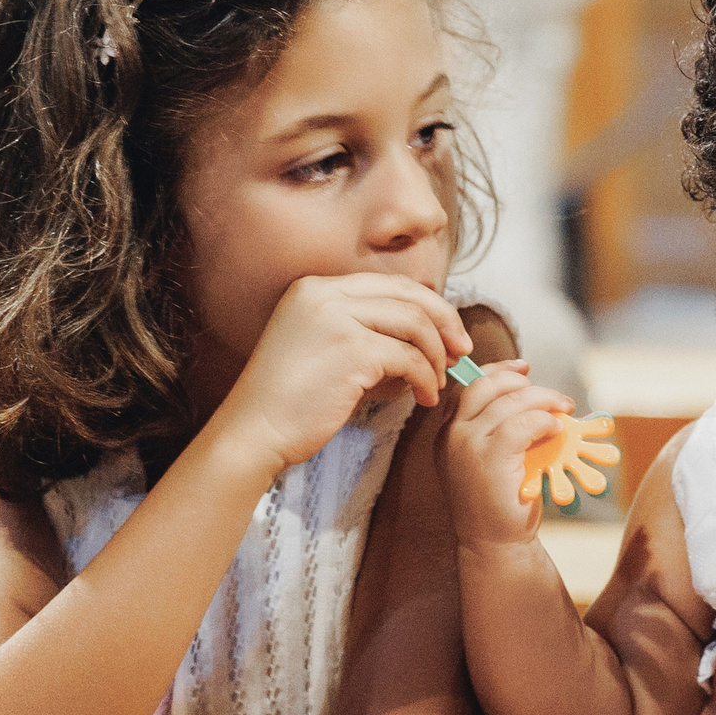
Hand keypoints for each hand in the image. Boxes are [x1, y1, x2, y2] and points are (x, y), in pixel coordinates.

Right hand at [213, 273, 470, 478]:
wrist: (254, 430)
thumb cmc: (290, 401)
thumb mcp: (323, 348)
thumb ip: (362, 331)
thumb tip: (422, 334)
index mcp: (315, 288)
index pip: (390, 284)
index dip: (428, 306)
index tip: (447, 334)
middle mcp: (324, 293)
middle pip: (409, 295)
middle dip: (444, 323)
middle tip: (461, 352)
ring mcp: (336, 318)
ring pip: (414, 325)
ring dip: (434, 356)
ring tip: (436, 383)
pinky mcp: (351, 349)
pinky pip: (409, 358)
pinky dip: (425, 378)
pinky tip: (423, 397)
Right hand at [443, 360, 578, 548]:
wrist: (494, 542)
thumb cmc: (499, 501)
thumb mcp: (490, 458)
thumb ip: (498, 428)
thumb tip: (530, 394)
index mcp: (448, 431)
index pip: (470, 386)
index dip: (499, 371)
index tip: (525, 368)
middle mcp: (451, 434)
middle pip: (487, 385)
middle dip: (523, 382)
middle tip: (554, 397)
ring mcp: (466, 444)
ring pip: (509, 400)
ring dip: (543, 399)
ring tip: (563, 410)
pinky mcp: (488, 457)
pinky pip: (521, 423)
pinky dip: (543, 420)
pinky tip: (556, 429)